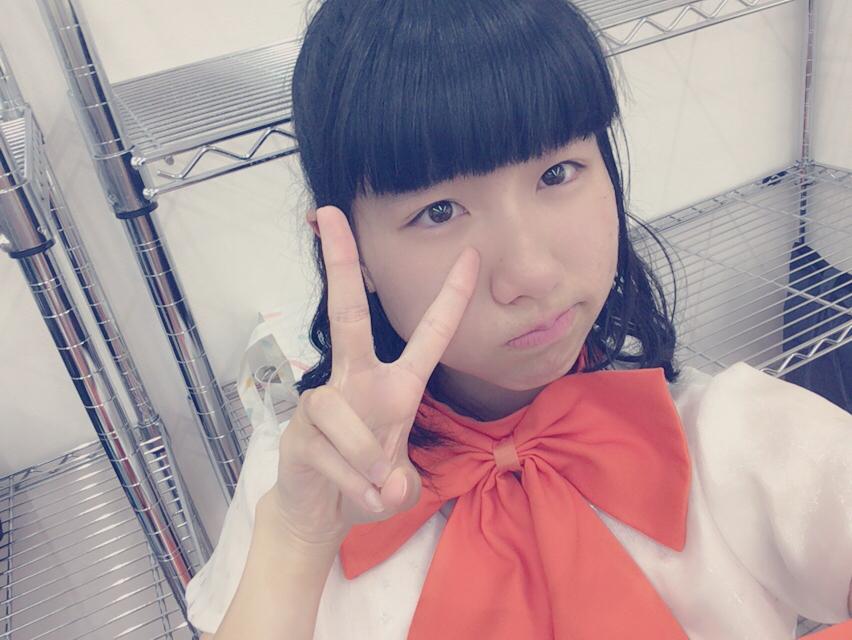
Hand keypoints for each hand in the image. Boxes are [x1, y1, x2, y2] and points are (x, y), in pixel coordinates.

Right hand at [268, 205, 479, 547]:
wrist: (319, 511)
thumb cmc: (365, 481)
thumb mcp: (397, 482)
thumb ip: (400, 482)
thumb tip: (390, 484)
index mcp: (395, 384)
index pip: (429, 336)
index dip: (451, 298)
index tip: (470, 255)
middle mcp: (358, 380)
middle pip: (348, 315)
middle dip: (343, 264)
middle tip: (330, 214)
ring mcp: (325, 401)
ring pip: (344, 414)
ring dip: (364, 460)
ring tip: (374, 487)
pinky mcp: (299, 429)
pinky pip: (330, 451)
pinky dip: (349, 482)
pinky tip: (356, 496)